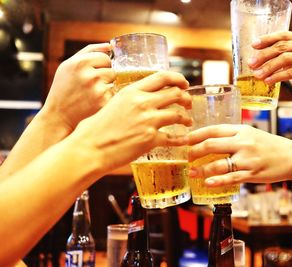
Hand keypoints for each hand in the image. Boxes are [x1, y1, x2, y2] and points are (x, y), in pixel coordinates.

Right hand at [43, 43, 114, 131]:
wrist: (59, 114)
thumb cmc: (64, 87)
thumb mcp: (69, 65)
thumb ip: (89, 51)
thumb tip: (110, 45)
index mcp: (80, 62)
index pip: (105, 57)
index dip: (101, 65)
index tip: (92, 72)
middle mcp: (90, 75)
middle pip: (112, 69)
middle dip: (105, 75)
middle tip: (92, 84)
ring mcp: (98, 90)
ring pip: (114, 81)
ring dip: (107, 85)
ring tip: (93, 92)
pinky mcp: (103, 102)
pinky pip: (114, 94)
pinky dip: (108, 97)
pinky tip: (95, 101)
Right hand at [69, 71, 191, 172]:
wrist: (89, 149)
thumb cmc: (94, 129)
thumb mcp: (111, 104)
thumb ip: (128, 100)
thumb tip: (138, 100)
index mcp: (132, 91)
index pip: (162, 77)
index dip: (178, 78)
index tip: (184, 83)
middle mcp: (142, 103)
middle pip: (175, 94)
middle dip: (186, 98)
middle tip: (188, 103)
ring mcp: (148, 121)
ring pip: (178, 114)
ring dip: (186, 118)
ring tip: (187, 121)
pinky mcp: (150, 139)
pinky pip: (173, 138)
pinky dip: (181, 139)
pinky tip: (184, 140)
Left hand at [188, 124, 291, 185]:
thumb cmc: (269, 145)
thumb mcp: (251, 133)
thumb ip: (232, 135)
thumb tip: (209, 139)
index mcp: (241, 130)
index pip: (213, 129)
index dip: (196, 134)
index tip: (184, 139)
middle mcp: (243, 143)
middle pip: (212, 144)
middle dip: (194, 151)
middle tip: (186, 156)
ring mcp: (247, 159)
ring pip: (219, 164)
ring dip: (202, 169)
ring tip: (192, 172)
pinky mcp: (252, 174)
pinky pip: (231, 178)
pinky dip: (218, 181)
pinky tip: (207, 183)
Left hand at [248, 31, 291, 97]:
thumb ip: (280, 54)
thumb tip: (256, 58)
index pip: (282, 35)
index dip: (266, 39)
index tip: (254, 45)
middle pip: (281, 47)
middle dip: (263, 55)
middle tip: (251, 63)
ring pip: (284, 59)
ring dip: (268, 67)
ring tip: (257, 74)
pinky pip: (290, 73)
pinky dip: (277, 77)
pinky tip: (268, 81)